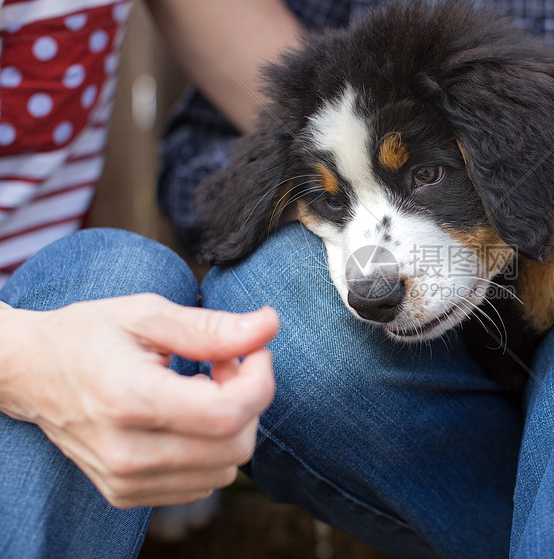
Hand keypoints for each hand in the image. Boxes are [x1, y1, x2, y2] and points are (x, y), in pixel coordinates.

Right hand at [0, 294, 278, 507]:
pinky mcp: (126, 493)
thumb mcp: (148, 314)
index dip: (260, 380)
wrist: (30, 373)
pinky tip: (188, 416)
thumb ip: (212, 327)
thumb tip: (270, 326)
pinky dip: (210, 450)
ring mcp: (125, 480)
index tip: (254, 351)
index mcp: (132, 399)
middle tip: (226, 363)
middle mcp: (128, 451)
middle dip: (248, 400)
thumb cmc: (89, 335)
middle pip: (236, 445)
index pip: (229, 413)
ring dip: (231, 426)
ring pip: (224, 469)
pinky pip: (201, 483)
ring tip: (203, 387)